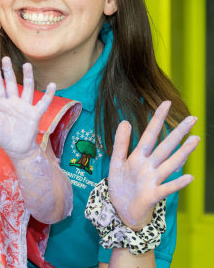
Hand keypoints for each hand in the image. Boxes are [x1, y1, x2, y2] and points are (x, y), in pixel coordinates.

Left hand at [0, 58, 55, 157]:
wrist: (18, 149)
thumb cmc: (4, 138)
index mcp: (2, 105)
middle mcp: (14, 103)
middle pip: (11, 84)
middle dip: (9, 71)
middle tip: (6, 58)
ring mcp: (25, 107)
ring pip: (27, 89)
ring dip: (27, 77)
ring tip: (27, 65)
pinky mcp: (34, 114)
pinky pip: (43, 103)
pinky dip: (48, 94)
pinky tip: (52, 85)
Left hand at [108, 101, 198, 229]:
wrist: (121, 209)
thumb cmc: (121, 184)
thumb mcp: (116, 162)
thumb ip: (120, 143)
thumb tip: (126, 121)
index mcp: (139, 156)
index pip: (150, 134)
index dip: (157, 119)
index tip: (166, 103)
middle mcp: (150, 165)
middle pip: (165, 146)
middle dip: (178, 133)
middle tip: (192, 118)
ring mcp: (154, 179)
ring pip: (170, 164)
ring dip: (182, 153)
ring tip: (195, 140)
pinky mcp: (154, 194)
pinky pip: (167, 188)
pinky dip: (177, 184)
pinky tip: (189, 177)